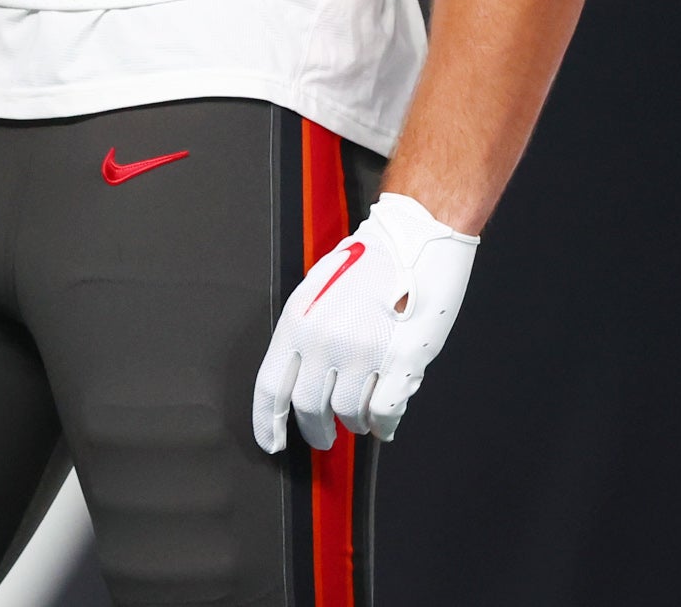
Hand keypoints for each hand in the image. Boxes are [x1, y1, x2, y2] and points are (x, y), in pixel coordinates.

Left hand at [252, 193, 477, 452]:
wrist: (413, 237)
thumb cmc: (367, 260)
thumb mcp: (318, 293)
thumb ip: (308, 336)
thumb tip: (305, 380)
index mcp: (297, 321)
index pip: (270, 387)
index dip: (267, 422)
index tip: (270, 443)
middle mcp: (324, 341)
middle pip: (308, 408)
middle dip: (315, 430)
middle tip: (323, 436)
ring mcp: (362, 354)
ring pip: (349, 414)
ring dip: (354, 423)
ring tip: (360, 419)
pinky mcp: (400, 362)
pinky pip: (385, 412)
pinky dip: (384, 424)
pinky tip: (385, 424)